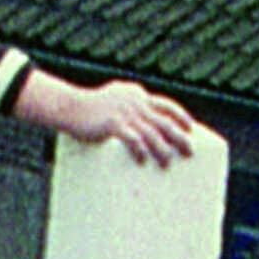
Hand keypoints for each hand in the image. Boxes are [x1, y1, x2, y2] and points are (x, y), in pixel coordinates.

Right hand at [57, 76, 200, 165]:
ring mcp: (125, 112)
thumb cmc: (88, 108)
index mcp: (137, 94)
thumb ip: (128, 107)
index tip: (190, 128)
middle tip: (190, 151)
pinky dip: (140, 151)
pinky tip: (142, 161)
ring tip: (167, 163)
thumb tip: (140, 128)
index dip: (181, 116)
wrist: (67, 106)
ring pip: (152, 134)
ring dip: (162, 150)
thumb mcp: (113, 99)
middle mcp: (135, 101)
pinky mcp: (113, 124)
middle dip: (180, 137)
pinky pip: (133, 139)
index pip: (166, 104)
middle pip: (165, 121)